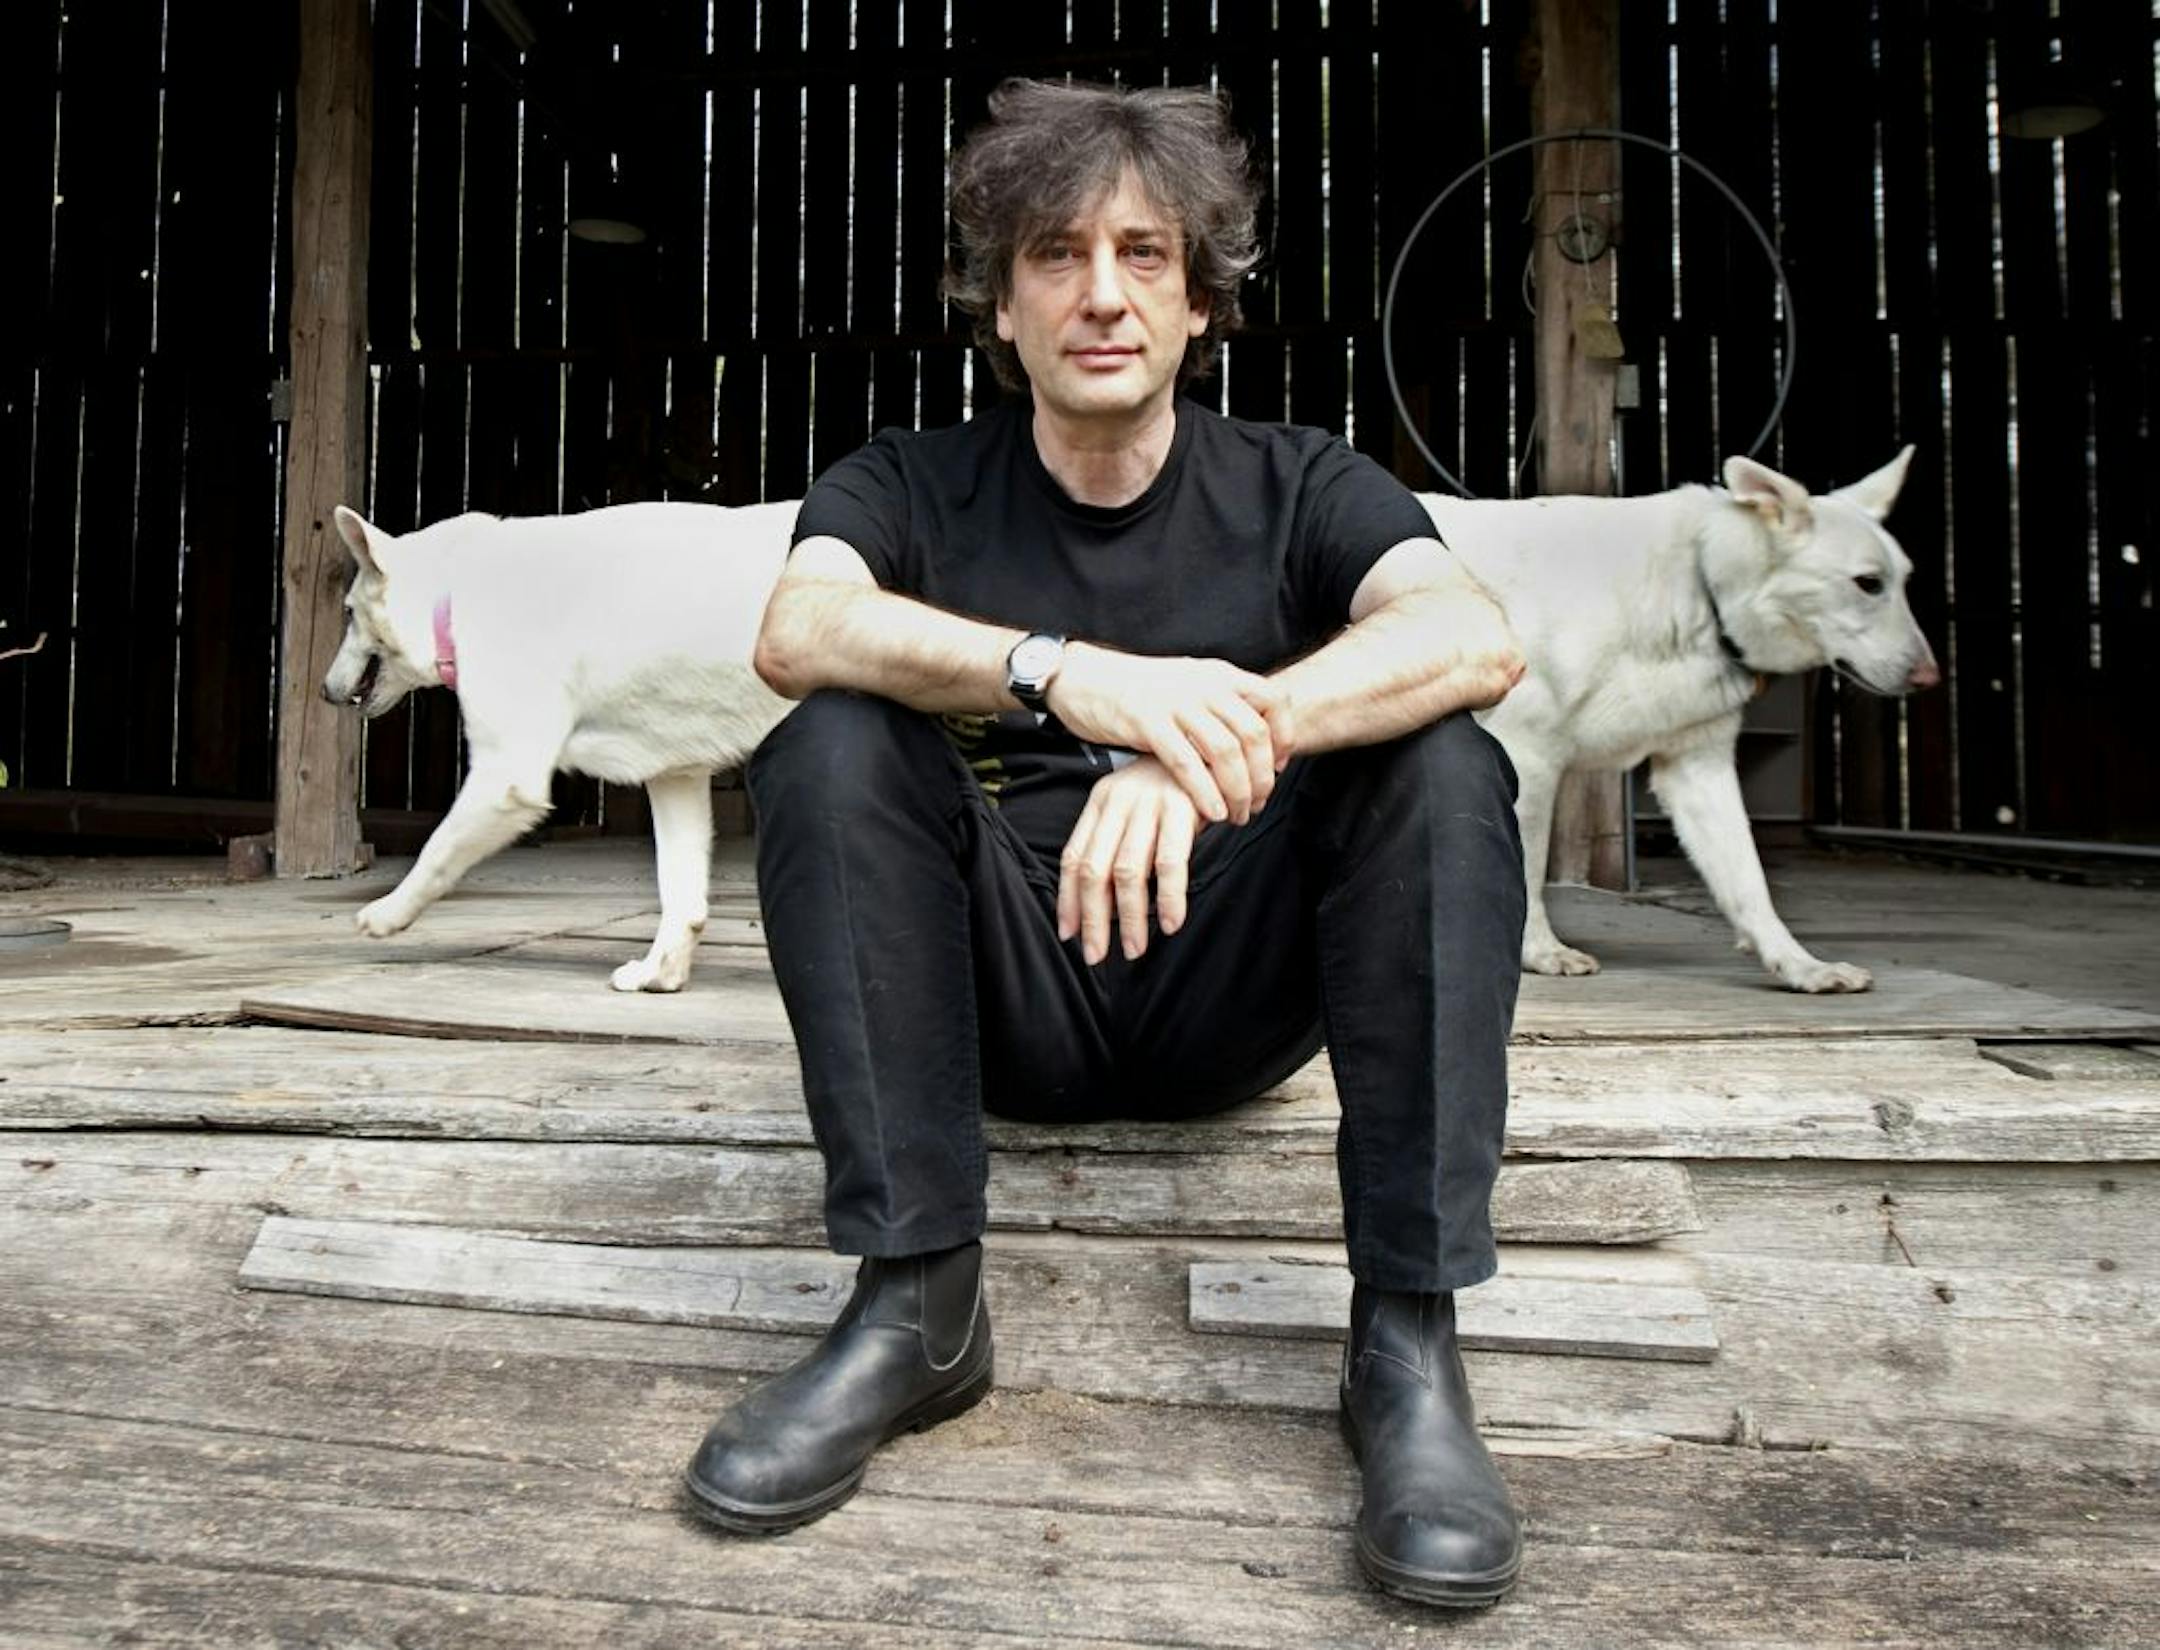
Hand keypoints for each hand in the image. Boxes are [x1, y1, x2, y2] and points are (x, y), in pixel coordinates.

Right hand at [1043, 644, 1294, 825]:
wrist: (1084, 678)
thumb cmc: (1140, 692)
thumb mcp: (1189, 685)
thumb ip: (1221, 707)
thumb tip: (1255, 742)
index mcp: (1219, 674)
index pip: (1273, 701)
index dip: (1284, 739)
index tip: (1278, 768)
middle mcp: (1203, 684)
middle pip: (1254, 734)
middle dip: (1263, 777)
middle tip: (1258, 804)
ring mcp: (1176, 701)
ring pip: (1225, 753)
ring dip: (1238, 792)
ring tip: (1236, 815)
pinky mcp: (1147, 722)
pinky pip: (1187, 764)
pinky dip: (1205, 793)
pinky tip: (1212, 813)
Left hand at [1056, 757, 1202, 965]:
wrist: (1211, 742)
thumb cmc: (1174, 785)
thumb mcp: (1134, 805)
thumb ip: (1116, 842)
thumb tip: (1103, 902)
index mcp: (1100, 802)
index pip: (1074, 858)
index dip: (1068, 899)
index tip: (1069, 934)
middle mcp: (1118, 802)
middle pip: (1095, 870)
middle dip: (1093, 919)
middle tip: (1097, 955)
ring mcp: (1148, 804)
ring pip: (1128, 872)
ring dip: (1130, 917)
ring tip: (1134, 948)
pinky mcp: (1180, 807)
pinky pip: (1170, 862)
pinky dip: (1169, 897)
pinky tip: (1171, 922)